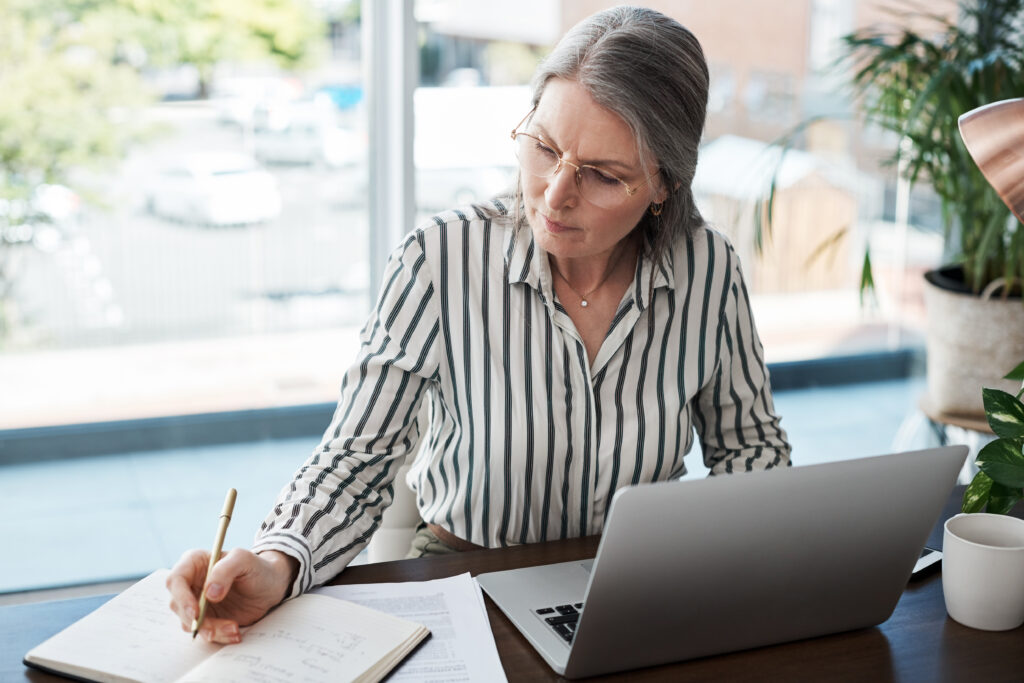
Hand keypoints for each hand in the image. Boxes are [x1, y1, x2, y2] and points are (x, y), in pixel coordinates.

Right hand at [166, 548, 297, 643]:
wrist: (271, 586)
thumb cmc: (257, 567)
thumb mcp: (245, 560)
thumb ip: (226, 569)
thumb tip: (209, 593)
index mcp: (195, 562)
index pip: (176, 579)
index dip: (181, 597)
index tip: (196, 613)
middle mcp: (191, 582)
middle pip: (178, 605)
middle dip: (196, 620)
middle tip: (214, 630)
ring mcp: (196, 602)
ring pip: (189, 622)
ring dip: (210, 630)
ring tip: (234, 629)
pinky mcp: (206, 617)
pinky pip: (203, 631)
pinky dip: (218, 635)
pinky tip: (234, 632)